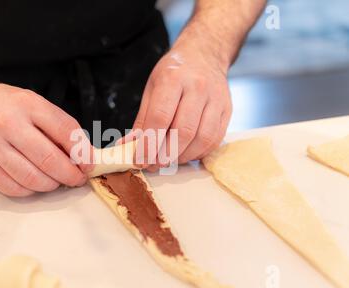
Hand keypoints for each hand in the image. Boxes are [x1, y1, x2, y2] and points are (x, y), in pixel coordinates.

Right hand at [0, 80, 91, 196]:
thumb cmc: (1, 104)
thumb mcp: (31, 102)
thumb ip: (56, 125)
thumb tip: (81, 155)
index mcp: (28, 104)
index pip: (66, 131)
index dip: (83, 153)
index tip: (89, 164)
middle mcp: (8, 123)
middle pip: (50, 159)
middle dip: (70, 175)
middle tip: (76, 179)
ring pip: (32, 178)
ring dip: (51, 185)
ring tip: (56, 181)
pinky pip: (11, 187)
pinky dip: (30, 190)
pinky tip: (35, 184)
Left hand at [132, 30, 232, 170]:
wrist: (204, 55)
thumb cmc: (174, 73)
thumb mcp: (152, 88)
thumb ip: (142, 119)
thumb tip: (129, 146)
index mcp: (173, 79)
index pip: (160, 118)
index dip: (148, 144)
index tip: (140, 160)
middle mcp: (197, 88)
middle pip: (183, 131)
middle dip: (165, 155)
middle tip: (153, 165)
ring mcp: (216, 99)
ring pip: (202, 139)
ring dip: (182, 157)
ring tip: (168, 160)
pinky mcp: (227, 110)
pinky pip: (215, 139)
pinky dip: (198, 153)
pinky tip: (185, 154)